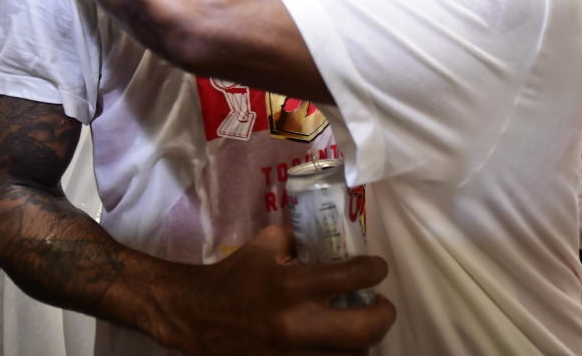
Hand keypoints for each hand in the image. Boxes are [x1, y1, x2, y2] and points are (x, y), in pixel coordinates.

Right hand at [164, 225, 394, 355]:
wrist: (198, 315)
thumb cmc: (235, 275)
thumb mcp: (264, 243)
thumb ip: (298, 239)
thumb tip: (328, 238)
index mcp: (292, 284)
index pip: (352, 277)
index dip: (375, 270)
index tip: (376, 268)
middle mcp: (297, 323)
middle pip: (365, 330)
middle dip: (384, 314)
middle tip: (381, 304)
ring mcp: (292, 355)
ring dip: (363, 341)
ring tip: (359, 327)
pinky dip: (339, 355)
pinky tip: (337, 344)